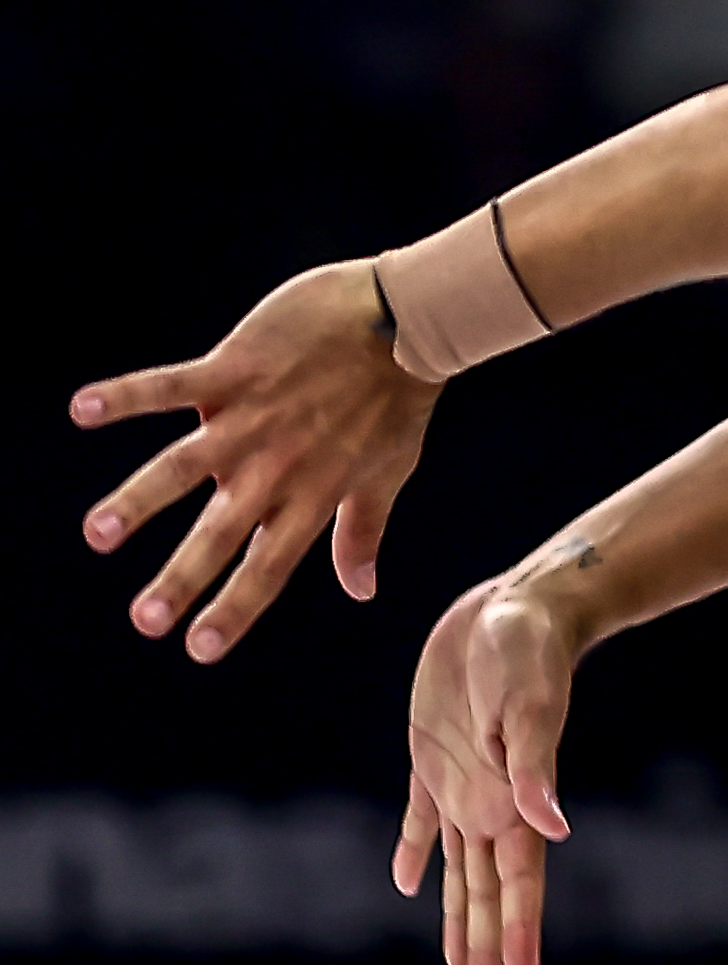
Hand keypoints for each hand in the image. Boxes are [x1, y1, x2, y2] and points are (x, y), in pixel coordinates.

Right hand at [71, 260, 439, 660]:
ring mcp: (251, 417)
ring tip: (98, 531)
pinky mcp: (236, 368)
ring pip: (185, 465)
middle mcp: (275, 465)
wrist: (409, 316)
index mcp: (310, 494)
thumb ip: (362, 532)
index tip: (198, 648)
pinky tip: (82, 408)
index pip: (268, 565)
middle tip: (144, 620)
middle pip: (221, 530)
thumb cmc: (399, 396)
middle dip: (182, 576)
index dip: (235, 607)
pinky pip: (173, 384)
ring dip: (140, 498)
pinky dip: (128, 394)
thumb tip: (361, 590)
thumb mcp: (390, 470)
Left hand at [395, 570, 582, 964]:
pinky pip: (422, 817)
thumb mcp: (529, 703)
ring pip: (460, 866)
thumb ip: (535, 766)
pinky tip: (408, 882)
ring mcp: (462, 781)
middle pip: (490, 886)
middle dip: (489, 941)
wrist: (517, 602)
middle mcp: (491, 800)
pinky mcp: (435, 756)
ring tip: (461, 964)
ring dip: (460, 914)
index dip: (519, 929)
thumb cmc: (529, 649)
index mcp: (513, 797)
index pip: (520, 878)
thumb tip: (554, 827)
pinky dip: (415, 850)